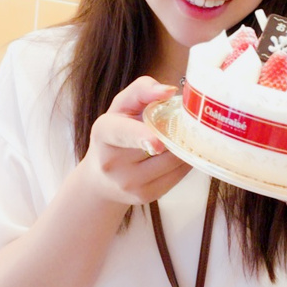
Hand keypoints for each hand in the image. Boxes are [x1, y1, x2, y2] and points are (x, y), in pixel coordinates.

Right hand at [78, 76, 190, 204]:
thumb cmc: (117, 132)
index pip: (121, 132)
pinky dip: (184, 162)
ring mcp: (128, 183)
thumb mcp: (122, 106)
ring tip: (178, 137)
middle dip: (175, 133)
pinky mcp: (145, 196)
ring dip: (183, 147)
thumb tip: (169, 91)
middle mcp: (112, 162)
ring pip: (173, 161)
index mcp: (104, 133)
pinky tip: (178, 154)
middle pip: (158, 145)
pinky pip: (178, 175)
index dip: (140, 136)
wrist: (101, 178)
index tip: (157, 143)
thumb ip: (142, 90)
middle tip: (185, 124)